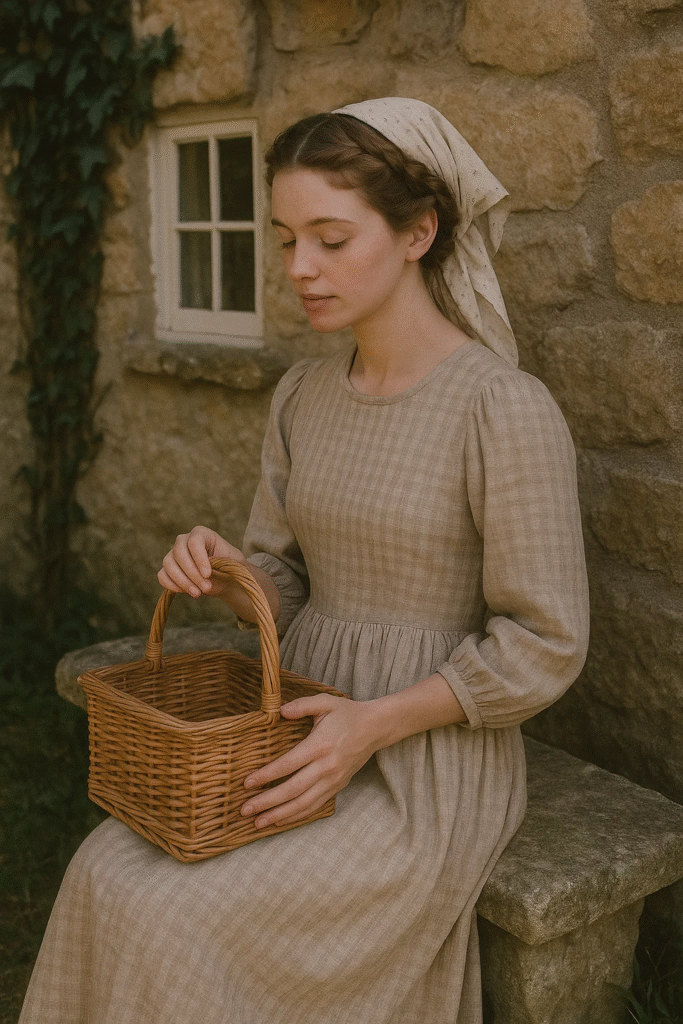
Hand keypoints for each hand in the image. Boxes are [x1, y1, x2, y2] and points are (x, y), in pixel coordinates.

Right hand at [158, 526, 244, 599]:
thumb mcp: (234, 563)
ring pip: (169, 565)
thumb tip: (208, 574)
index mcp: (201, 533)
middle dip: (193, 574)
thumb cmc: (229, 567)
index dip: (199, 559)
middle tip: (206, 588)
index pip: (195, 542)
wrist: (224, 578)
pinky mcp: (167, 569)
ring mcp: (173, 554)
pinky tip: (188, 592)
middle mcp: (183, 540)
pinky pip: (162, 576)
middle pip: (179, 553)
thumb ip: (224, 564)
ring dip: (183, 582)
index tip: (208, 575)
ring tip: (198, 593)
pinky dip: (173, 586)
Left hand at [241, 694, 380, 828]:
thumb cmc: (347, 714)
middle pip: (293, 790)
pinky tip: (281, 820)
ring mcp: (333, 780)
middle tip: (245, 810)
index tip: (246, 783)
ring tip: (258, 822)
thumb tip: (279, 710)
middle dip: (267, 802)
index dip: (266, 775)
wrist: (375, 728)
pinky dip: (297, 816)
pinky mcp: (338, 787)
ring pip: (304, 804)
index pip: (288, 765)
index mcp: (320, 746)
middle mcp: (326, 767)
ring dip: (280, 815)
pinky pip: (315, 806)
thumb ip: (302, 705)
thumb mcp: (325, 702)